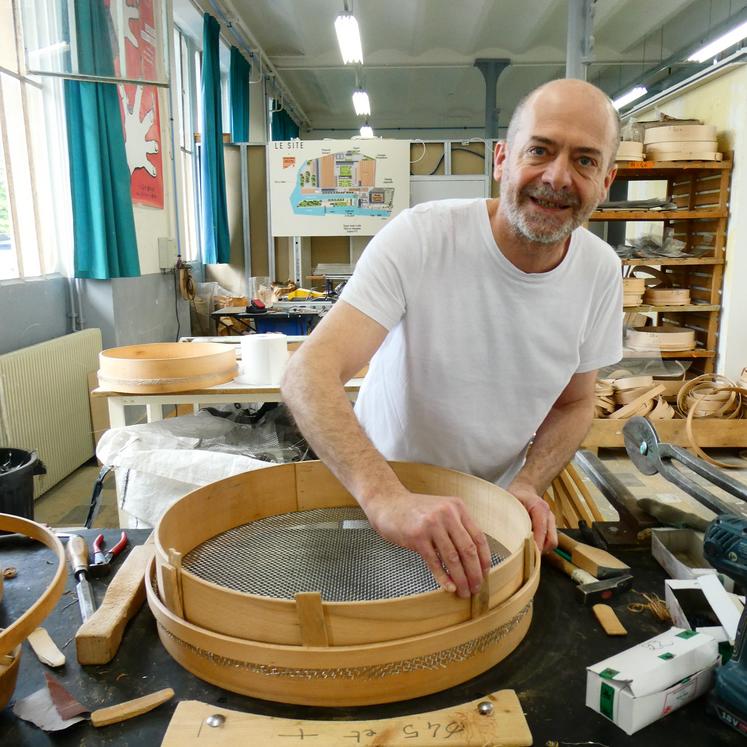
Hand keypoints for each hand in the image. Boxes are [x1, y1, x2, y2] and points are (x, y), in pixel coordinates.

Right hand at [362, 492, 492, 598]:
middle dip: (474, 573)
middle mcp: (447, 514)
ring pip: (453, 558)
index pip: (478, 537)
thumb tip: (474, 559)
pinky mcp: (417, 537)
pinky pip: (434, 562)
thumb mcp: (441, 511)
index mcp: (457, 507)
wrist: (388, 503)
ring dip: (461, 578)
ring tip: (463, 591)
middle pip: (468, 549)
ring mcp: (432, 525)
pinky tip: (448, 587)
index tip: (485, 574)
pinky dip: (443, 577)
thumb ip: (457, 527)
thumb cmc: (415, 510)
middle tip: (476, 588)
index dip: (484, 559)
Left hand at [507, 481, 557, 552]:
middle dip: (540, 550)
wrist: (525, 491)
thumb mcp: (510, 503)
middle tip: (526, 555)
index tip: (528, 554)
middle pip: (551, 541)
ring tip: (526, 550)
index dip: (536, 544)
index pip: (542, 530)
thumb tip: (507, 533)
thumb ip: (511, 516)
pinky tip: (530, 545)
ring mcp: (551, 522)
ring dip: (541, 549)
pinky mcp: (551, 528)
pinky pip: (549, 542)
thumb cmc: (516, 497)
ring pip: (552, 543)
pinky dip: (541, 546)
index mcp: (539, 508)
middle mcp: (549, 516)